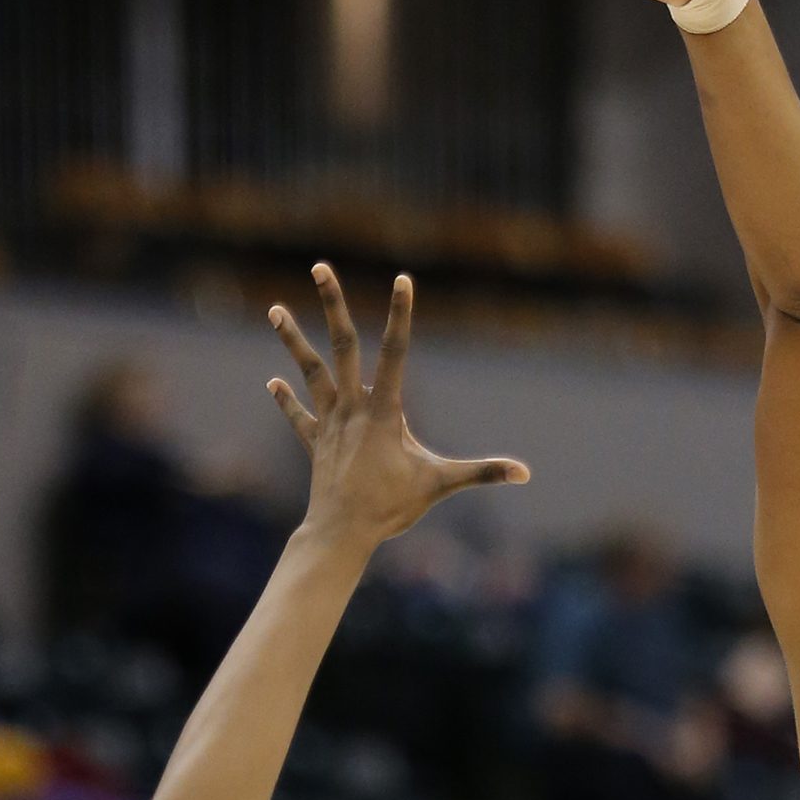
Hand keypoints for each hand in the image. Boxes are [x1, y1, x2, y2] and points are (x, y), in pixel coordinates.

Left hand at [267, 265, 528, 548]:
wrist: (340, 533)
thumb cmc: (391, 508)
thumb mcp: (440, 485)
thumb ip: (482, 473)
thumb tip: (525, 473)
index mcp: (383, 410)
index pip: (395, 351)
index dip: (400, 314)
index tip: (402, 280)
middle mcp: (352, 407)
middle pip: (342, 345)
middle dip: (332, 304)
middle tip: (319, 266)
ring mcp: (330, 423)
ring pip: (311, 371)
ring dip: (293, 340)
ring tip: (275, 309)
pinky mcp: (316, 442)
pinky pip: (299, 415)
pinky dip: (288, 399)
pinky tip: (274, 382)